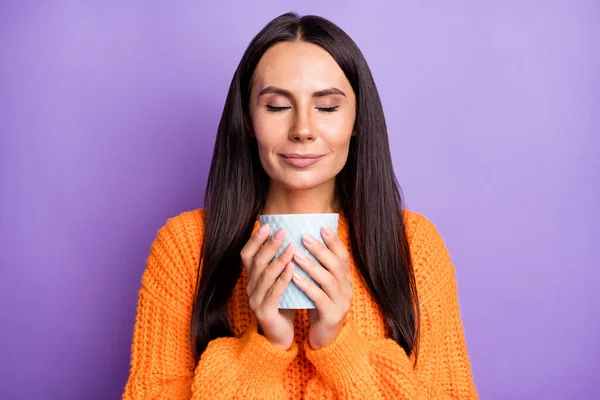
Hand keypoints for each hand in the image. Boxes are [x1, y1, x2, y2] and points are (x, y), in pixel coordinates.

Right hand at [240, 224, 295, 349]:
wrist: (281, 336)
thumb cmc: (283, 304)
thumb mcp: (280, 282)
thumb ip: (280, 264)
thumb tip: (291, 238)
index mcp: (252, 279)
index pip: (247, 255)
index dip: (255, 240)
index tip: (266, 225)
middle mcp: (250, 287)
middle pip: (257, 262)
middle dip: (269, 245)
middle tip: (283, 231)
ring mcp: (255, 300)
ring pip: (265, 276)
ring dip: (279, 259)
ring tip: (292, 246)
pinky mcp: (265, 312)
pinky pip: (274, 292)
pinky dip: (283, 279)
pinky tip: (292, 268)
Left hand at [291, 225, 352, 348]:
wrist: (325, 338)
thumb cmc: (319, 306)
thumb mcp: (321, 284)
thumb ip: (318, 267)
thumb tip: (305, 240)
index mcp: (345, 279)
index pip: (343, 256)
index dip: (334, 241)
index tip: (322, 226)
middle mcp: (347, 289)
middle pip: (337, 264)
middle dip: (320, 249)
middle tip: (304, 236)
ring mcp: (341, 303)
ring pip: (328, 280)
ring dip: (311, 265)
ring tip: (295, 254)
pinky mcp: (332, 316)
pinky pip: (319, 298)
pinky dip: (307, 285)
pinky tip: (294, 276)